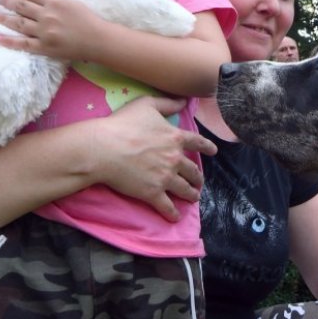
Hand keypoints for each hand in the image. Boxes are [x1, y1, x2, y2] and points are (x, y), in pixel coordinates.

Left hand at [0, 0, 103, 59]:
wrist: (97, 40)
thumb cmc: (88, 20)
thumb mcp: (71, 2)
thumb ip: (54, 1)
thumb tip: (37, 0)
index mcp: (54, 1)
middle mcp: (47, 14)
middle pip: (21, 7)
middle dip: (6, 3)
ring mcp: (44, 31)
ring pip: (18, 23)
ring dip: (3, 18)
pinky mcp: (44, 47)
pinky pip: (22, 43)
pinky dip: (8, 40)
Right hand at [89, 96, 216, 221]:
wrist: (104, 149)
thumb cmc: (123, 123)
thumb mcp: (146, 104)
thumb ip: (167, 103)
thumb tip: (184, 101)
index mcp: (175, 137)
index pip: (197, 142)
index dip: (207, 147)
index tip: (214, 152)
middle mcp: (175, 159)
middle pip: (192, 170)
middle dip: (198, 177)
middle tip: (199, 181)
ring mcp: (165, 178)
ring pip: (184, 189)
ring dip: (191, 194)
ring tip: (193, 197)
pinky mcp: (153, 193)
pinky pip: (167, 206)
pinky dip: (173, 213)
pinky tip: (175, 217)